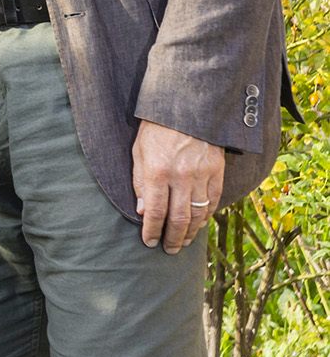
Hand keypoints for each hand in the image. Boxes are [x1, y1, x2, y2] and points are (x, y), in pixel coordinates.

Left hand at [133, 120, 225, 253]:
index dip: (152, 230)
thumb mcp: (138, 151)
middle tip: (168, 249)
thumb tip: (142, 211)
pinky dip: (206, 217)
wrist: (187, 107)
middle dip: (172, 238)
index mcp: (158, 171)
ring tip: (182, 242)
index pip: (155, 211)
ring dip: (190, 232)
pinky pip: (213, 201)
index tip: (149, 242)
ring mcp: (202, 174)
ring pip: (198, 213)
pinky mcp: (217, 171)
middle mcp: (181, 176)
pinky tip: (199, 225)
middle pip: (179, 218)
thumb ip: (140, 182)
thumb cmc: (156, 128)